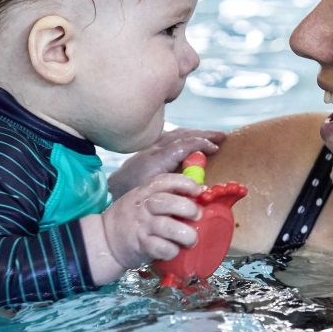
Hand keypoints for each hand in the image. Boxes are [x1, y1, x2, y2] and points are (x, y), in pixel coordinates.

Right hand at [80, 172, 202, 284]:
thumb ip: (162, 196)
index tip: (198, 190)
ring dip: (185, 234)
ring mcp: (141, 226)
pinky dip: (172, 250)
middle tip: (196, 215)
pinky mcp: (141, 245)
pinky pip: (161, 247)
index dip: (184, 184)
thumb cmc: (129, 219)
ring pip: (167, 227)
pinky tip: (174, 250)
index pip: (165, 181)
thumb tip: (197, 195)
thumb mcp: (140, 200)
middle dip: (187, 208)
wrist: (104, 240)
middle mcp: (143, 207)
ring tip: (191, 239)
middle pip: (168, 202)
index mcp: (144, 192)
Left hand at [108, 127, 225, 198]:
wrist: (110, 193)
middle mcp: (154, 149)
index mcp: (157, 159)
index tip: (217, 148)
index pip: (184, 144)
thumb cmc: (134, 197)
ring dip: (195, 133)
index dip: (202, 144)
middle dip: (204, 134)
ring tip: (212, 136)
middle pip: (182, 135)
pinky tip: (192, 141)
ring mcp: (150, 147)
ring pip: (176, 134)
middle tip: (222, 136)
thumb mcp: (157, 194)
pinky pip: (170, 137)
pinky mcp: (147, 149)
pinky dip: (185, 136)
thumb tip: (199, 185)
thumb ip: (177, 186)